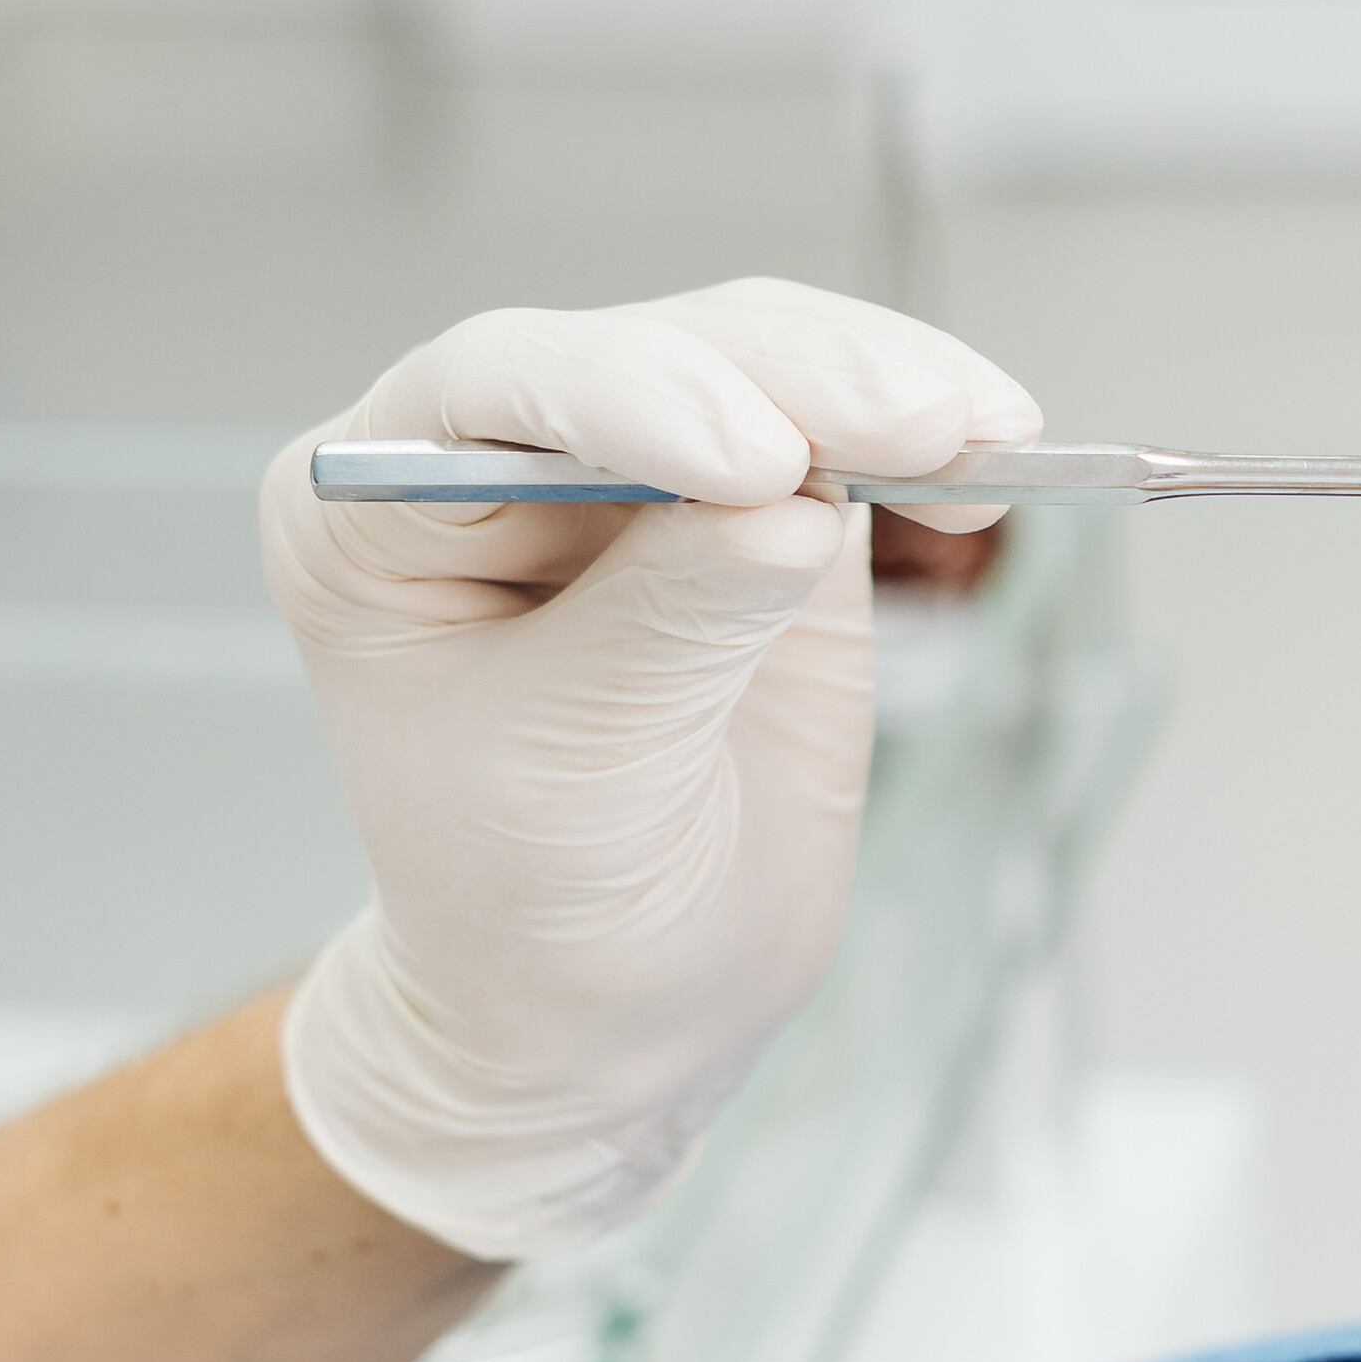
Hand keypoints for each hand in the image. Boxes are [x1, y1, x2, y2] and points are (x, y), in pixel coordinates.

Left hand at [263, 281, 1038, 1258]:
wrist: (612, 1008)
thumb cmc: (530, 904)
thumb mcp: (578, 777)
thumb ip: (674, 624)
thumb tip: (798, 507)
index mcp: (375, 513)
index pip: (492, 393)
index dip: (631, 396)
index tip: (756, 461)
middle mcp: (494, 457)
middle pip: (653, 353)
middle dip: (797, 380)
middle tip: (923, 425)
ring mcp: (636, 468)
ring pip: (765, 365)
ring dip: (882, 391)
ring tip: (985, 437)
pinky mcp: (759, 502)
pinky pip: (846, 434)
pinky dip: (924, 444)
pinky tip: (984, 464)